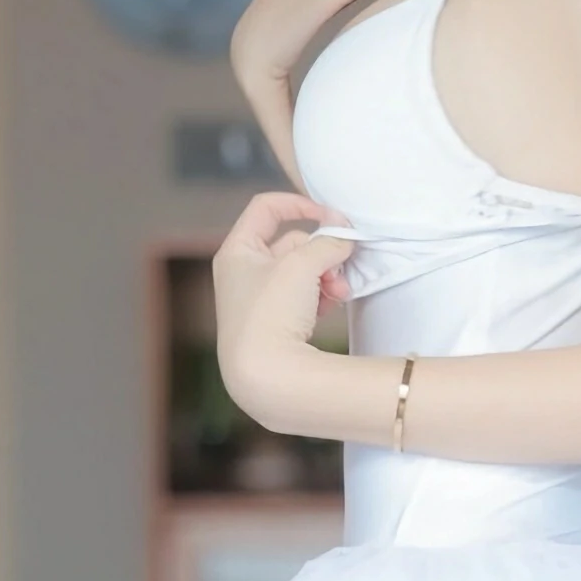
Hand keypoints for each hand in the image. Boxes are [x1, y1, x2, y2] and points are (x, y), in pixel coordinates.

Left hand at [213, 189, 353, 435]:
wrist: (266, 376)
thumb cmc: (271, 312)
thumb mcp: (301, 265)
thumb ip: (327, 243)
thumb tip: (343, 240)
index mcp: (237, 250)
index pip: (267, 208)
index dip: (300, 204)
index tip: (332, 216)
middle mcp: (243, 273)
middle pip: (292, 243)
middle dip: (323, 252)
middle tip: (343, 263)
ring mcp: (259, 300)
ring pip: (303, 272)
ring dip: (326, 277)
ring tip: (339, 293)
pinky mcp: (276, 324)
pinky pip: (305, 297)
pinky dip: (321, 298)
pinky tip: (330, 308)